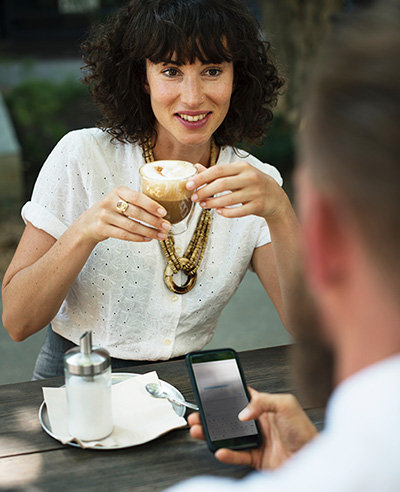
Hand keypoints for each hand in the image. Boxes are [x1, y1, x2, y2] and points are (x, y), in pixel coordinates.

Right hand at [72, 186, 170, 243]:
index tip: (164, 213)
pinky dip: (138, 238)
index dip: (151, 205)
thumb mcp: (119, 200)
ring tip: (161, 235)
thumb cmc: (110, 211)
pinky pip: (124, 235)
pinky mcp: (102, 228)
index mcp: (118, 191)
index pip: (137, 197)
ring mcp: (105, 215)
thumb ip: (136, 203)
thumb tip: (161, 213)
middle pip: (136, 213)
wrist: (87, 224)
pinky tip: (148, 239)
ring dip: (149, 232)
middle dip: (154, 221)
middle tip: (166, 226)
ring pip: (131, 226)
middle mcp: (110, 202)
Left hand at [187, 162, 287, 220]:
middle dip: (205, 191)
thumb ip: (217, 172)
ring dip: (213, 203)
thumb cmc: (251, 184)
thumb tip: (195, 167)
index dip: (201, 177)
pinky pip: (239, 211)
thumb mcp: (237, 174)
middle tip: (194, 198)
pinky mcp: (258, 205)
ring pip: (229, 199)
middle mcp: (250, 177)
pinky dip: (227, 212)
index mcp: (242, 167)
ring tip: (202, 205)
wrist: (275, 197)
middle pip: (222, 184)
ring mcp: (255, 192)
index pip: (218, 170)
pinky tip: (218, 211)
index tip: (188, 185)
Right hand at [188, 388, 317, 470]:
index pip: (240, 396)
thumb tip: (243, 411)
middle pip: (228, 417)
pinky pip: (237, 455)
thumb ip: (264, 401)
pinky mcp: (256, 458)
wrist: (313, 459)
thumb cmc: (305, 431)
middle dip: (211, 416)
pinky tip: (219, 450)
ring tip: (199, 430)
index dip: (225, 393)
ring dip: (212, 434)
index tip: (209, 391)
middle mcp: (258, 422)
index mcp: (264, 406)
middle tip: (198, 414)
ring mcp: (256, 440)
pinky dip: (227, 454)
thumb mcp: (286, 404)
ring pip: (228, 436)